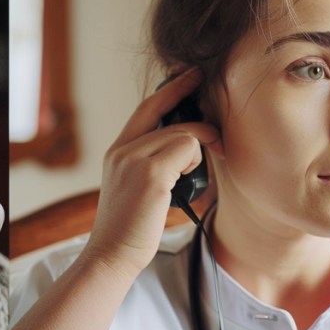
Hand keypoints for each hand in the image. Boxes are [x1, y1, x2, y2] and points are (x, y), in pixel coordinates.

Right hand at [83, 68, 221, 278]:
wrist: (112, 254)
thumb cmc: (131, 228)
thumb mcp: (136, 187)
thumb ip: (153, 163)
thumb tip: (189, 146)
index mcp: (117, 150)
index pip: (146, 108)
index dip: (171, 89)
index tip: (191, 75)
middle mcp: (122, 149)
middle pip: (167, 114)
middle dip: (195, 111)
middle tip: (217, 127)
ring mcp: (134, 159)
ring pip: (183, 133)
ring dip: (197, 153)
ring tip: (188, 179)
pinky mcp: (150, 174)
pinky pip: (187, 149)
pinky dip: (195, 163)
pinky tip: (186, 184)